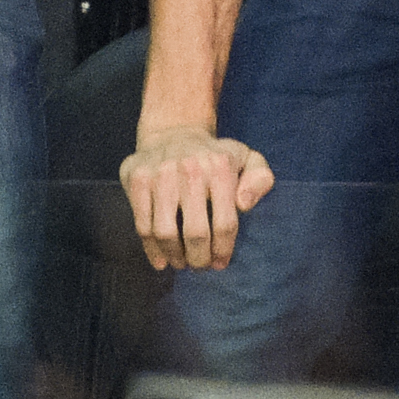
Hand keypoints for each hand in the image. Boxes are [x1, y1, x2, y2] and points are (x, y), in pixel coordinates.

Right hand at [122, 123, 276, 272]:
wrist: (174, 132)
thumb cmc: (216, 155)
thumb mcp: (248, 159)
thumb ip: (260, 179)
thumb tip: (244, 205)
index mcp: (221, 167)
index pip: (225, 222)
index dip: (223, 249)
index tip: (220, 263)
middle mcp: (190, 169)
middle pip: (195, 232)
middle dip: (199, 258)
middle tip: (201, 266)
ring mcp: (161, 175)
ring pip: (166, 232)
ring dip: (175, 256)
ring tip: (182, 263)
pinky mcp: (138, 180)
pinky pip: (142, 224)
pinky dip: (151, 248)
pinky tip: (161, 260)